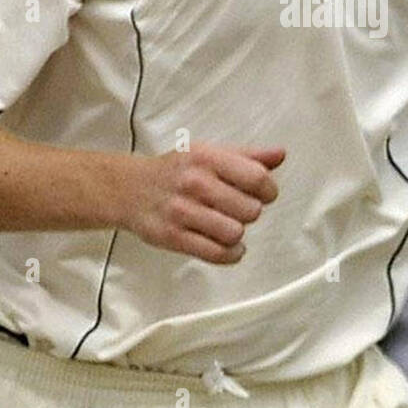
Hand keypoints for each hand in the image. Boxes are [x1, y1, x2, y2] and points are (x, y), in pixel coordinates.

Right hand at [123, 144, 284, 264]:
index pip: (257, 178)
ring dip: (237, 233)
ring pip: (235, 233)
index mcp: (207, 158)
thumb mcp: (208, 153)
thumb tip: (280, 155)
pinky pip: (216, 254)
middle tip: (237, 209)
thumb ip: (247, 156)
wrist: (128, 189)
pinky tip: (229, 246)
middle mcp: (195, 183)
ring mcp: (182, 211)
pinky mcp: (173, 237)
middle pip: (250, 209)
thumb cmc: (175, 171)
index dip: (268, 190)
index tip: (263, 194)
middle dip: (249, 212)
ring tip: (228, 225)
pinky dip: (230, 254)